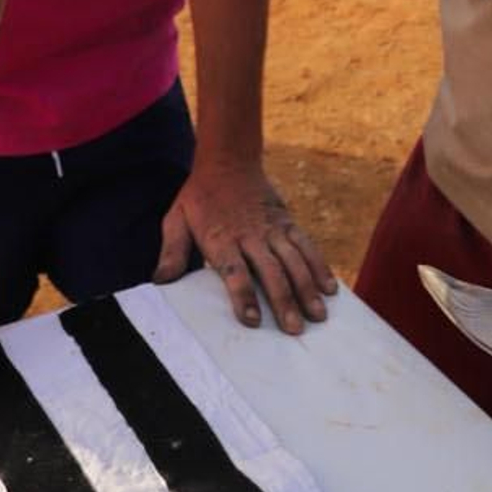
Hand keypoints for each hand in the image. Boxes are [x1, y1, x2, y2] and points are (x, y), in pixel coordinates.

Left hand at [154, 158, 337, 333]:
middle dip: (283, 301)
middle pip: (270, 270)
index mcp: (221, 238)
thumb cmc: (199, 197)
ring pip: (294, 260)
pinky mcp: (287, 222)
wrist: (228, 160)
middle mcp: (250, 235)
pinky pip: (307, 245)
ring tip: (317, 316)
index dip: (243, 296)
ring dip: (307, 288)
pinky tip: (330, 288)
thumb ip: (171, 251)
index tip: (252, 320)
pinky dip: (320, 265)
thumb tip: (161, 282)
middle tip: (293, 330)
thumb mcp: (176, 219)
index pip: (233, 271)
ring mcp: (272, 228)